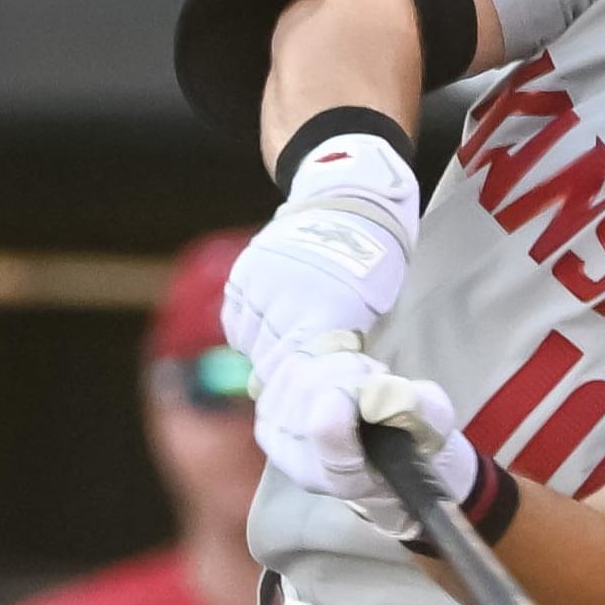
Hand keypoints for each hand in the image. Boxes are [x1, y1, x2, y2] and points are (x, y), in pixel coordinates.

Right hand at [220, 140, 419, 375]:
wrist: (348, 207)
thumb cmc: (369, 269)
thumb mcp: (364, 312)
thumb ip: (332, 348)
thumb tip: (306, 385)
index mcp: (324, 312)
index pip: (294, 367)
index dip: (292, 385)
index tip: (295, 396)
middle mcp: (286, 297)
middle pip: (268, 357)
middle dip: (277, 371)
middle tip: (286, 380)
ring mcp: (260, 282)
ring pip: (248, 340)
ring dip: (261, 349)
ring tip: (279, 347)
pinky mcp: (243, 272)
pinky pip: (235, 318)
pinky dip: (247, 329)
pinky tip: (266, 325)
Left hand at [251, 335, 479, 535]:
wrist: (381, 453)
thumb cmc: (410, 440)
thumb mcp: (432, 424)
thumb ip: (414, 409)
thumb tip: (376, 391)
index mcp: (341, 476)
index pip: (326, 424)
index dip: (354, 389)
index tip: (379, 382)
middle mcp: (298, 461)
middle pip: (310, 385)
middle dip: (352, 369)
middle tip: (376, 380)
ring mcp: (274, 433)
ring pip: (297, 368)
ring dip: (335, 361)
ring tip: (358, 380)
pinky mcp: (266, 407)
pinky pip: (283, 361)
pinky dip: (314, 354)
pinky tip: (334, 369)